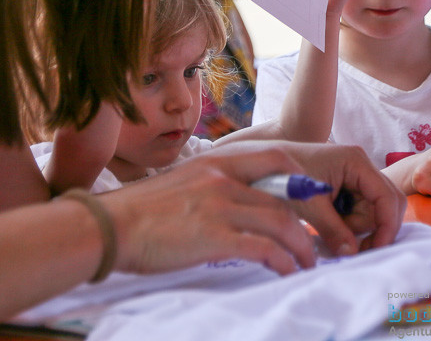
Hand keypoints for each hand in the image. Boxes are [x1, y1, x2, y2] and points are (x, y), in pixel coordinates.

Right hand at [104, 148, 319, 274]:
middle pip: (288, 191)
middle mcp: (224, 178)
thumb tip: (237, 206)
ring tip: (310, 263)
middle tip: (325, 236)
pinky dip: (283, 261)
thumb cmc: (139, 213)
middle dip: (315, 215)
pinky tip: (287, 272)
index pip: (277, 160)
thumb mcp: (183, 184)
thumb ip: (213, 187)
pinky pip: (264, 248)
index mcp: (218, 163)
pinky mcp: (213, 236)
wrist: (105, 227)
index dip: (303, 180)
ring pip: (282, 220)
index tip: (316, 202)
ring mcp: (219, 206)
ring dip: (304, 245)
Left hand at [267, 141, 405, 252]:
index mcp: (356, 162)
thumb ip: (333, 230)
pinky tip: (325, 225)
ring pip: (370, 211)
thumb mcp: (308, 205)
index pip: (387, 197)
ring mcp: (353, 176)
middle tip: (347, 247)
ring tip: (325, 229)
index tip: (374, 250)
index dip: (386, 226)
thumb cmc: (282, 177)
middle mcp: (360, 166)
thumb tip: (352, 254)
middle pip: (384, 205)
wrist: (259, 165)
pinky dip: (345, 224)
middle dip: (369, 228)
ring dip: (353, 228)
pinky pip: (357, 211)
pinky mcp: (345, 186)